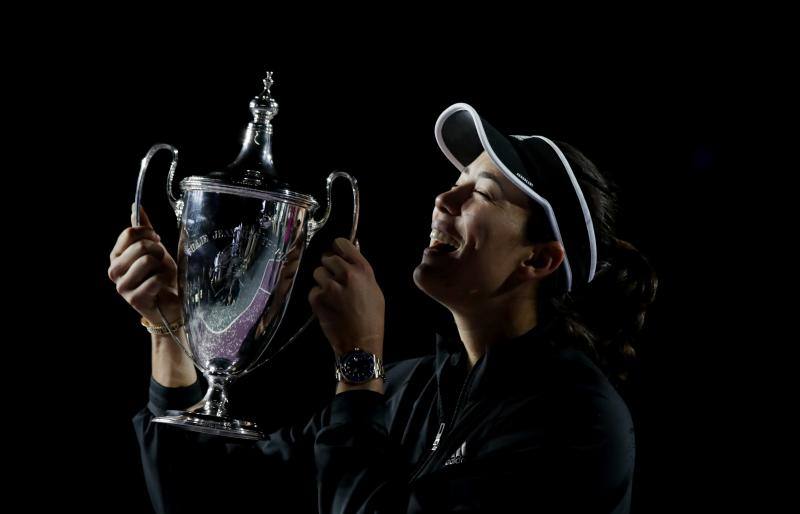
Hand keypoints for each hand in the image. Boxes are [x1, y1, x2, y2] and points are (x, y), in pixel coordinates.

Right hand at [108, 204, 181, 324]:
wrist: (173, 301)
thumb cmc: (163, 275)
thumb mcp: (155, 248)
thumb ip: (144, 229)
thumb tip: (136, 206)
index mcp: (117, 255)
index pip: (129, 233)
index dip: (148, 233)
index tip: (157, 240)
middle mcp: (114, 270)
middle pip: (140, 246)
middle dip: (158, 251)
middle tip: (160, 262)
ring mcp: (122, 286)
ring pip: (146, 261)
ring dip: (161, 267)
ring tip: (160, 275)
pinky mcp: (133, 300)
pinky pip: (154, 280)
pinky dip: (163, 282)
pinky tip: (161, 288)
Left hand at [308, 238, 384, 356]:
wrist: (361, 342)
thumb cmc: (372, 316)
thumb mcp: (374, 289)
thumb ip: (361, 270)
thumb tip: (350, 254)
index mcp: (362, 269)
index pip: (342, 244)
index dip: (337, 248)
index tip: (336, 253)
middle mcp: (346, 274)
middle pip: (327, 258)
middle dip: (329, 267)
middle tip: (334, 279)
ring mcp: (330, 286)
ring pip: (318, 272)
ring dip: (322, 281)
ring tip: (331, 294)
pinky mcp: (317, 299)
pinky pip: (313, 289)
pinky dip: (317, 296)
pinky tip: (328, 305)